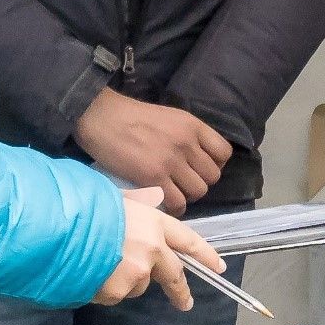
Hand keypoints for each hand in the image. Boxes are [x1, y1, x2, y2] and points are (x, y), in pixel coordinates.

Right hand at [74, 90, 231, 212]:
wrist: (100, 117)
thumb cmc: (130, 117)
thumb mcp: (169, 117)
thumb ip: (187, 135)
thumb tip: (198, 158)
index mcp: (192, 125)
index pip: (224, 153)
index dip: (215, 164)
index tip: (200, 168)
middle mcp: (187, 143)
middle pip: (213, 176)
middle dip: (200, 182)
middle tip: (184, 182)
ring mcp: (171, 161)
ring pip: (198, 191)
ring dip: (188, 195)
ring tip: (174, 192)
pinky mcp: (154, 177)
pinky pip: (178, 202)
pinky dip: (174, 207)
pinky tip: (165, 203)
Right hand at [92, 188, 225, 308]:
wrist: (58, 228)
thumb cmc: (83, 206)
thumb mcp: (114, 199)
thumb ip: (135, 210)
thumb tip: (148, 208)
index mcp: (154, 223)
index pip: (188, 240)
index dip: (205, 254)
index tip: (218, 267)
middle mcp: (152, 249)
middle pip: (174, 274)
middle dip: (181, 290)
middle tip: (185, 303)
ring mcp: (136, 272)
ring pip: (139, 284)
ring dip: (127, 280)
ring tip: (100, 263)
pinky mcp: (118, 290)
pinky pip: (116, 293)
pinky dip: (106, 287)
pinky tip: (89, 271)